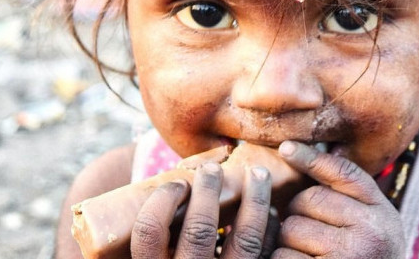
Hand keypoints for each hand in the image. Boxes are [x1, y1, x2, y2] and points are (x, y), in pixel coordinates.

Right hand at [130, 162, 279, 257]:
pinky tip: (270, 210)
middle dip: (209, 191)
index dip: (162, 200)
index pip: (150, 232)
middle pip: (200, 232)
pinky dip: (270, 228)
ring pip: (245, 241)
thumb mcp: (149, 257)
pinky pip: (266, 254)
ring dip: (255, 201)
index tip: (176, 183)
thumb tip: (148, 188)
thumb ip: (150, 235)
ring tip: (257, 174)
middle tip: (212, 168)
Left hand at [273, 141, 404, 258]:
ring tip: (309, 254)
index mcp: (382, 215)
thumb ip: (348, 192)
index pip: (342, 174)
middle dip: (298, 214)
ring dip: (287, 241)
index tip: (286, 148)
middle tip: (311, 233)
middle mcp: (370, 234)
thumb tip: (294, 150)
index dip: (312, 158)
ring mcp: (348, 257)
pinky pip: (283, 256)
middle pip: (307, 201)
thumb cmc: (368, 257)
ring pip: (290, 229)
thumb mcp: (372, 223)